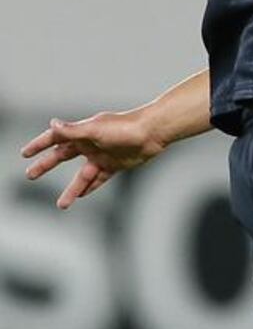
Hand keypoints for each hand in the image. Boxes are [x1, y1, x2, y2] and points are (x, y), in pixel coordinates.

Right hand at [21, 109, 165, 209]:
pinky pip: (99, 180)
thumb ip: (73, 130)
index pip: (55, 138)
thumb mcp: (95, 130)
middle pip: (62, 156)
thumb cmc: (125, 127)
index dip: (39, 145)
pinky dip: (90, 188)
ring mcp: (102, 155)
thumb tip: (52, 123)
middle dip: (46, 165)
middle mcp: (90, 143)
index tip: (25, 153)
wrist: (152, 133)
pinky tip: (82, 197)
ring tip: (61, 204)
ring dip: (72, 189)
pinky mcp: (115, 165)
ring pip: (81, 176)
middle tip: (30, 175)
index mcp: (82, 132)